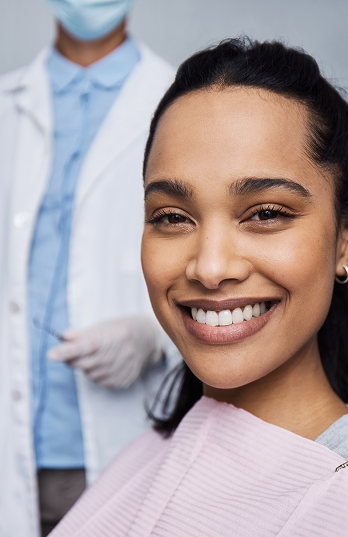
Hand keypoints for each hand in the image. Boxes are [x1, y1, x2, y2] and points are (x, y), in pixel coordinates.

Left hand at [47, 316, 162, 387]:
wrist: (149, 338)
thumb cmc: (122, 329)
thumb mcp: (104, 326)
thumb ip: (83, 334)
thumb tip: (64, 338)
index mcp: (114, 336)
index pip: (85, 346)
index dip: (67, 351)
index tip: (51, 355)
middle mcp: (121, 353)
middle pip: (85, 363)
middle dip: (73, 359)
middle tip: (72, 352)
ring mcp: (124, 368)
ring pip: (91, 374)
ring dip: (86, 367)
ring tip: (97, 355)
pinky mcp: (125, 379)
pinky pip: (101, 381)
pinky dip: (97, 374)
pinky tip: (105, 364)